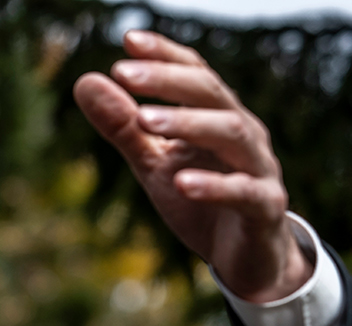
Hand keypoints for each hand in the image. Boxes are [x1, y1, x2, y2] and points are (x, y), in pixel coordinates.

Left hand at [74, 29, 310, 303]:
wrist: (246, 259)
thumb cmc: (201, 202)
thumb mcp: (154, 164)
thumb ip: (124, 127)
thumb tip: (85, 81)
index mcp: (217, 117)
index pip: (195, 74)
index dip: (165, 55)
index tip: (128, 40)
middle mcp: (243, 133)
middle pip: (211, 94)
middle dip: (168, 81)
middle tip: (125, 73)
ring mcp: (259, 168)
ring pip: (231, 134)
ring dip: (188, 123)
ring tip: (144, 120)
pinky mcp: (266, 208)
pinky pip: (245, 191)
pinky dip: (214, 185)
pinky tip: (183, 183)